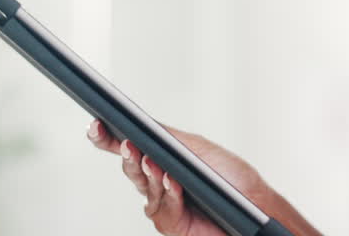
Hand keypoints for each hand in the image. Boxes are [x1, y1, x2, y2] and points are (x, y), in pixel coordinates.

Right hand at [86, 118, 264, 235]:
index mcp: (161, 157)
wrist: (253, 203)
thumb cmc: (230, 175)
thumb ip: (167, 137)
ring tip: (151, 160)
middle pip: (131, 165)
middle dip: (125, 154)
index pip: (128, 145)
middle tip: (127, 144)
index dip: (108, 137)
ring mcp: (161, 202)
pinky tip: (172, 181)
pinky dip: (168, 192)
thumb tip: (140, 125)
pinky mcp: (170, 222)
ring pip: (143, 186)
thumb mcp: (196, 147)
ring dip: (147, 172)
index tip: (96, 125)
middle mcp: (157, 180)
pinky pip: (163, 206)